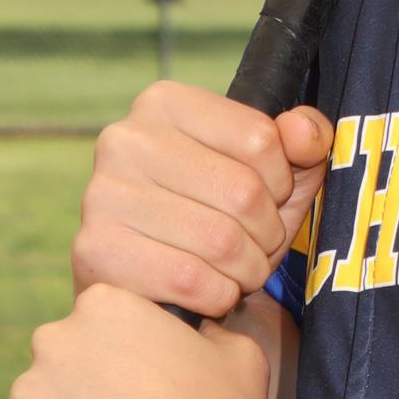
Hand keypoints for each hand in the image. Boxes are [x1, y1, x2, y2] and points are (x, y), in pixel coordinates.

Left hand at [0, 283, 278, 398]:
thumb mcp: (232, 349)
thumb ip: (200, 334)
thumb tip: (198, 337)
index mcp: (103, 305)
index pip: (97, 328)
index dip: (121, 362)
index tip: (143, 392)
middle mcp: (53, 340)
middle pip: (60, 368)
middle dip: (86, 395)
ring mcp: (26, 398)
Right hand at [72, 82, 335, 318]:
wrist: (152, 285)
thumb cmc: (216, 218)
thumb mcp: (272, 174)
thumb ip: (303, 140)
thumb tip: (304, 132)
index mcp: (165, 103)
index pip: (261, 140)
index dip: (281, 183)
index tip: (267, 199)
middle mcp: (125, 138)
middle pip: (244, 192)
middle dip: (267, 234)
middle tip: (255, 246)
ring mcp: (102, 193)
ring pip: (221, 241)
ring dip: (246, 269)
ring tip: (233, 269)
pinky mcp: (94, 249)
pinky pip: (190, 280)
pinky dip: (217, 295)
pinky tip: (207, 290)